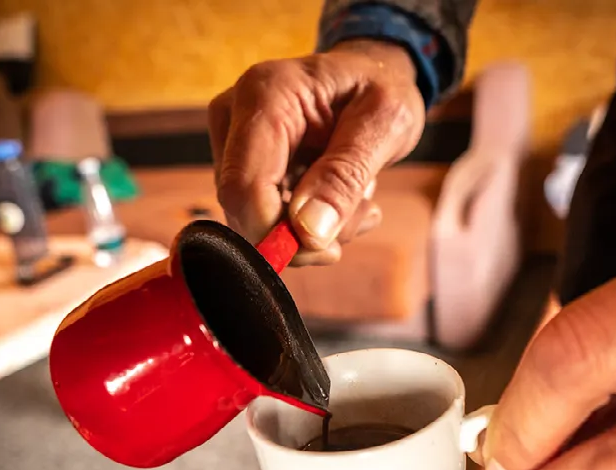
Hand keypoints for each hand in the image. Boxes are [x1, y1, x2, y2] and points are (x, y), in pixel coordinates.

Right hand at [208, 40, 424, 264]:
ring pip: (254, 221)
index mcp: (266, 95)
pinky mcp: (239, 164)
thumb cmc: (379, 87)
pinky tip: (342, 200)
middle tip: (359, 215)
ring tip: (358, 198)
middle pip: (243, 209)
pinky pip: (262, 217)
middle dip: (303, 233)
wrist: (370, 74)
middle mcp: (234, 115)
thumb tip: (307, 231)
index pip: (244, 187)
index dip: (277, 233)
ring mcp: (230, 141)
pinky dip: (306, 224)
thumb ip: (344, 177)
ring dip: (312, 230)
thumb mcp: (384, 125)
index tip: (327, 248)